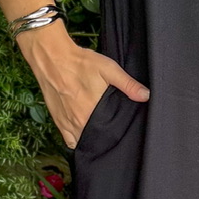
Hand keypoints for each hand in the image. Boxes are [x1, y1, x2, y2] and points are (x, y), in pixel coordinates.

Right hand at [19, 28, 148, 146]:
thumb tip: (146, 96)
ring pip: (82, 141)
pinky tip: (84, 131)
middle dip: (105, 136)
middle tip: (111, 127)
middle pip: (96, 139)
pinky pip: (69, 140)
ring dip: (91, 138)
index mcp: (91, 113)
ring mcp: (66, 123)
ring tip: (99, 130)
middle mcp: (78, 122)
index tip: (121, 128)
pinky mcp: (57, 120)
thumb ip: (128, 84)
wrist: (52, 57)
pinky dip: (77, 139)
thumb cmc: (80, 63)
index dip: (116, 133)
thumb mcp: (109, 69)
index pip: (108, 134)